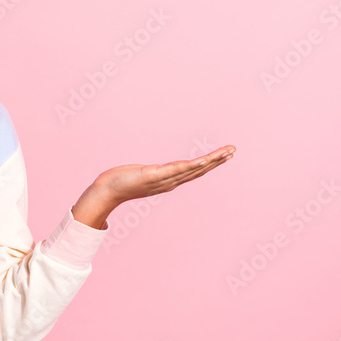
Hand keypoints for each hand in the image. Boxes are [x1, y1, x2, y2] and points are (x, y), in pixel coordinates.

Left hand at [72, 145, 236, 228]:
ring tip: (226, 152)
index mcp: (168, 180)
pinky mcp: (153, 176)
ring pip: (192, 169)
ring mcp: (163, 180)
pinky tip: (203, 161)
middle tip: (234, 150)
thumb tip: (156, 170)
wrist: (106, 191)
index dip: (210, 163)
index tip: (224, 154)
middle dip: (217, 160)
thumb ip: (151, 174)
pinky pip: (176, 170)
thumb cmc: (120, 183)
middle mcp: (169, 181)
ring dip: (211, 161)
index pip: (194, 171)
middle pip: (198, 170)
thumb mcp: (141, 175)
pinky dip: (191, 166)